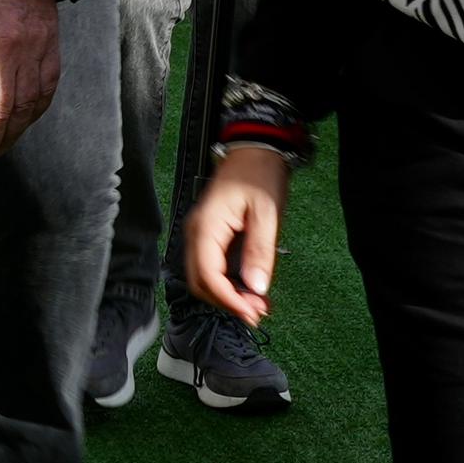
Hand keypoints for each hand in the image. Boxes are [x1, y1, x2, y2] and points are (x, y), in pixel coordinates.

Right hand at [180, 143, 287, 325]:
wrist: (255, 149)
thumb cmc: (259, 174)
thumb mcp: (267, 213)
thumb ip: (260, 252)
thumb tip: (256, 287)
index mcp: (207, 226)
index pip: (208, 276)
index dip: (229, 300)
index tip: (251, 313)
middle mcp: (196, 233)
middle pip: (200, 282)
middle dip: (227, 302)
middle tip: (257, 312)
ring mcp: (200, 234)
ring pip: (204, 278)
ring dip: (227, 295)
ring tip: (257, 303)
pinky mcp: (209, 236)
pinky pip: (211, 266)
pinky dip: (228, 283)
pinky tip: (249, 288)